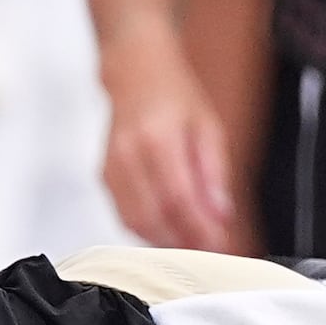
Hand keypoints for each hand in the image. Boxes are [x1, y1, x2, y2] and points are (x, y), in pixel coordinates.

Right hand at [96, 25, 238, 248]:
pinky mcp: (104, 176)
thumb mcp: (208, 127)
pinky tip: (169, 233)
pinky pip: (124, 215)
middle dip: (184, 241)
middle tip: (210, 251)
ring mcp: (111, 167)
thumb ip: (214, 173)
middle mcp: (129, 155)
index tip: (221, 244)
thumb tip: (221, 215)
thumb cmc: (173, 95)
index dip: (199, 229)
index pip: (179, 199)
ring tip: (193, 245)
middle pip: (154, 216)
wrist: (134, 73)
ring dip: (165, 241)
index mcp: (158, 139)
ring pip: (135, 222)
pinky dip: (147, 231)